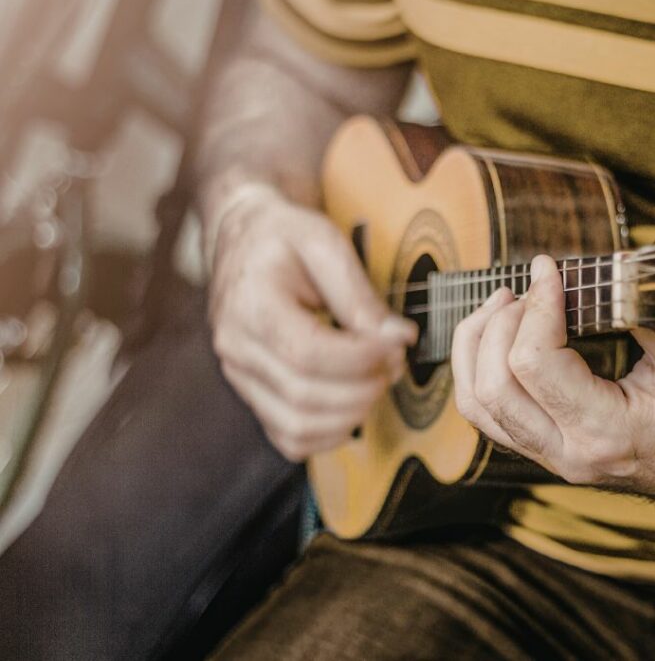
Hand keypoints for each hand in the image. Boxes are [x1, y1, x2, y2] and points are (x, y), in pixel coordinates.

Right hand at [208, 186, 416, 460]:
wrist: (244, 238)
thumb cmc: (284, 237)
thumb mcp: (325, 243)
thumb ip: (360, 295)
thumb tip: (398, 339)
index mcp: (250, 304)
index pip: (309, 354)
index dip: (363, 358)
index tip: (397, 344)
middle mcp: (235, 347)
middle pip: (305, 396)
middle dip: (364, 388)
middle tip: (395, 363)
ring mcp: (239, 375)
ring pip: (296, 426)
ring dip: (351, 415)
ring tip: (377, 382)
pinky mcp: (251, 392)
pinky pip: (288, 438)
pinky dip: (328, 435)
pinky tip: (354, 407)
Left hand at [451, 255, 654, 511]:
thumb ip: (630, 315)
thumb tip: (589, 269)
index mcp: (606, 431)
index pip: (536, 364)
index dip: (536, 304)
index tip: (549, 269)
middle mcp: (569, 453)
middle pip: (492, 386)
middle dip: (498, 324)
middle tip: (525, 289)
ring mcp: (552, 459)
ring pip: (477, 405)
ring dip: (477, 345)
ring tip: (502, 305)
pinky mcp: (545, 452)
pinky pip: (487, 415)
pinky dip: (480, 369)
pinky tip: (497, 337)